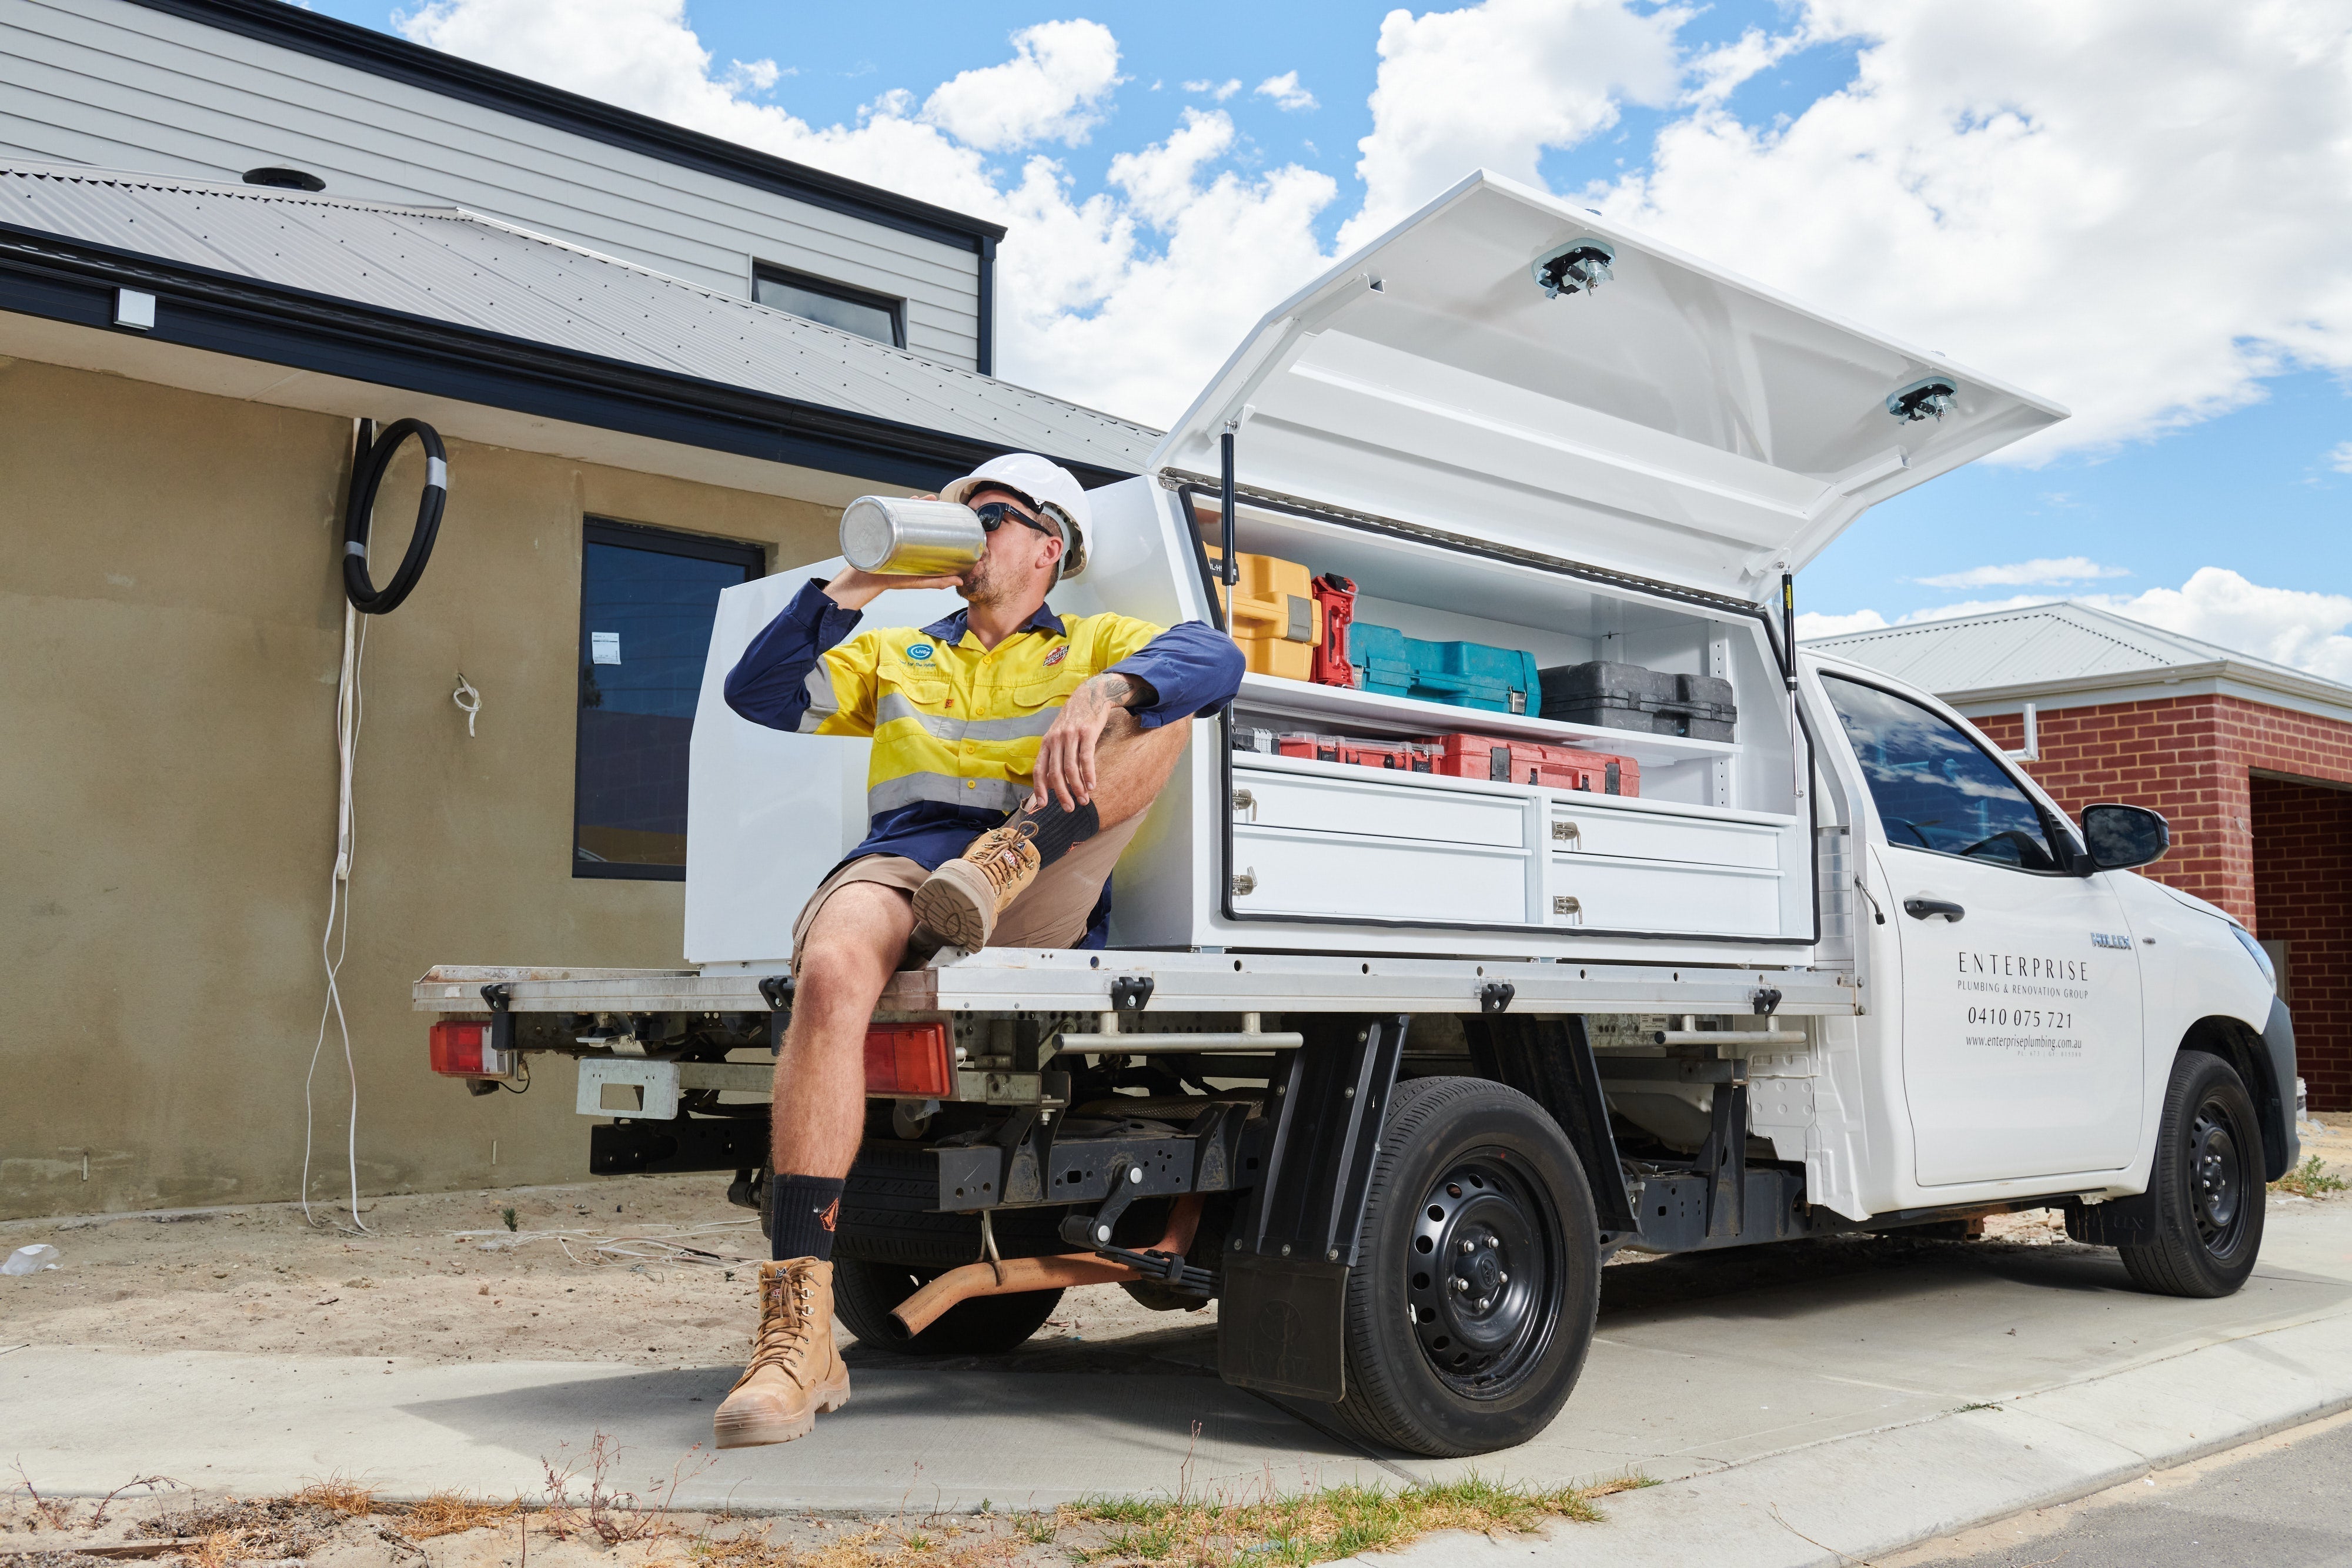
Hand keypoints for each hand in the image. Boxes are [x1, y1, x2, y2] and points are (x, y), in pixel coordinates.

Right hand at [823, 495, 954, 610]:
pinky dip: (894, 505)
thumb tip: (960, 580)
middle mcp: (905, 536)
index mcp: (916, 545)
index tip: (948, 509)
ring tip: (923, 498)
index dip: (937, 517)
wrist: (868, 581)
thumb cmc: (894, 581)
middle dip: (927, 506)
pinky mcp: (882, 531)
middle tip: (936, 500)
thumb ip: (938, 582)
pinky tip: (901, 500)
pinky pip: (888, 515)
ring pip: (904, 513)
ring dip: (914, 502)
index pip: (928, 527)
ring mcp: (894, 532)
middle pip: (917, 516)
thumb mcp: (919, 581)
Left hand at [1029, 674, 1141, 810]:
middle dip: (1061, 794)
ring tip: (1084, 800)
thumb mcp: (1059, 735)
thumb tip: (1053, 782)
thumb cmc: (1074, 721)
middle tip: (1069, 808)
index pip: (1040, 769)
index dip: (1039, 788)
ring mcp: (1071, 736)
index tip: (1043, 804)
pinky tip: (1092, 786)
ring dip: (1077, 788)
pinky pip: (1086, 758)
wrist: (1090, 695)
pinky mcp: (1087, 733)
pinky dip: (1089, 774)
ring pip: (1071, 768)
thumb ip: (1055, 756)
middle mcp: (1055, 739)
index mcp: (1046, 742)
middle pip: (1055, 773)